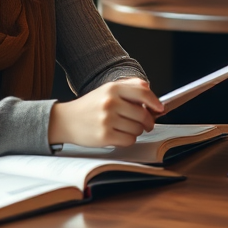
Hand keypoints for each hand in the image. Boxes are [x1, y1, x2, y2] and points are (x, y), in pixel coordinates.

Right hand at [48, 77, 163, 147]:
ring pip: (138, 128)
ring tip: (126, 127)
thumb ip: (131, 88)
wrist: (66, 120)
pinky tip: (119, 135)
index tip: (160, 108)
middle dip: (148, 121)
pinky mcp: (104, 136)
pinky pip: (129, 140)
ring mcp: (107, 120)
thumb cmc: (91, 106)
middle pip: (143, 114)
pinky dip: (128, 139)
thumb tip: (154, 100)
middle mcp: (110, 102)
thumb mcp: (108, 90)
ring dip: (136, 131)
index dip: (155, 101)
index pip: (143, 92)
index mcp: (112, 88)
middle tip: (146, 123)